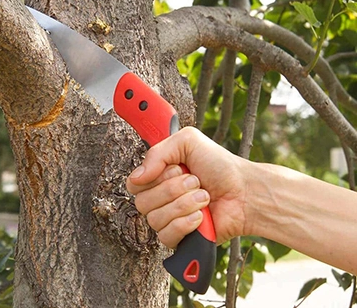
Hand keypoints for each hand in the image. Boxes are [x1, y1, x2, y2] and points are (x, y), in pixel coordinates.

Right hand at [126, 127, 248, 247]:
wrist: (245, 191)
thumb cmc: (220, 166)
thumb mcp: (187, 142)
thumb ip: (157, 152)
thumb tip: (137, 177)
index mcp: (157, 178)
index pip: (133, 184)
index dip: (152, 177)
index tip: (174, 168)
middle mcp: (159, 200)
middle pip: (141, 202)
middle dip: (173, 189)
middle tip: (195, 181)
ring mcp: (168, 220)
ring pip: (154, 219)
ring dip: (184, 204)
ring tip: (203, 197)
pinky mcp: (180, 239)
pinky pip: (166, 236)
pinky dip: (186, 223)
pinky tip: (201, 216)